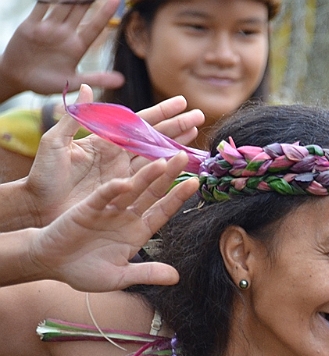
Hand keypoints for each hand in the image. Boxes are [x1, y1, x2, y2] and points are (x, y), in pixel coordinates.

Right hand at [0, 0, 123, 101]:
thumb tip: (122, 81)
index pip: (95, 27)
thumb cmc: (46, 83)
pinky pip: (40, 8)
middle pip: (79, 12)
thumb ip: (96, 79)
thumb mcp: (73, 82)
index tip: (117, 1)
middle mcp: (65, 34)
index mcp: (77, 47)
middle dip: (88, 0)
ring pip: (61, 6)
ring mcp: (48, 28)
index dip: (105, 14)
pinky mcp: (31, 25)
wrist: (19, 79)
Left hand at [22, 84, 204, 227]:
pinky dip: (169, 177)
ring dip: (178, 148)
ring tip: (197, 138)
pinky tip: (184, 170)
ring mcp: (124, 177)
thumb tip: (84, 86)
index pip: (139, 123)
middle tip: (200, 117)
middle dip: (178, 127)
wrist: (39, 208)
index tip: (182, 102)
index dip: (162, 112)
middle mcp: (118, 158)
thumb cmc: (43, 177)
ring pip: (158, 159)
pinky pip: (152, 185)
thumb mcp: (54, 144)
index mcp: (105, 142)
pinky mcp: (126, 195)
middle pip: (154, 139)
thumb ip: (73, 117)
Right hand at [27, 153, 198, 290]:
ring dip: (146, 176)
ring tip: (163, 160)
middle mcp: (126, 216)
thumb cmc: (84, 271)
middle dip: (169, 176)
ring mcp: (108, 210)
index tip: (195, 183)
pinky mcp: (88, 208)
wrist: (50, 263)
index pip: (163, 211)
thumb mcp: (120, 277)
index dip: (178, 198)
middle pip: (152, 193)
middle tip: (184, 156)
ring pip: (131, 189)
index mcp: (138, 231)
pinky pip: (103, 197)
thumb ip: (147, 274)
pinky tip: (126, 182)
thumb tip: (176, 278)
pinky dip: (113, 190)